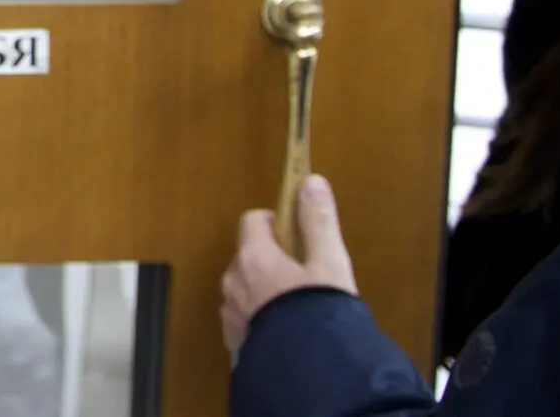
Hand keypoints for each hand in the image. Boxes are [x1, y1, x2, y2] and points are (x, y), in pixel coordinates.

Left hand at [220, 175, 358, 356]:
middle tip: (304, 278)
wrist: (308, 376)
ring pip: (244, 289)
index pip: (253, 220)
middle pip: (248, 256)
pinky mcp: (233, 343)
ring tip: (296, 309)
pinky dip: (260, 318)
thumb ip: (319, 221)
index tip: (296, 235)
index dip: (275, 223)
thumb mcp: (330, 265)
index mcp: (253, 257)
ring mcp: (230, 314)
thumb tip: (311, 182)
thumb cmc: (319, 314)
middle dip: (272, 260)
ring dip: (263, 292)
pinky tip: (285, 331)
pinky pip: (244, 319)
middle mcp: (233, 282)